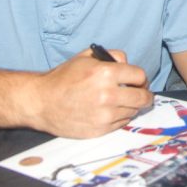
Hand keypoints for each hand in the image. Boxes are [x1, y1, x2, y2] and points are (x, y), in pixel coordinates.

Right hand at [29, 48, 152, 137]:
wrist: (42, 102)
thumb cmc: (63, 79)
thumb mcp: (86, 57)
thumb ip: (111, 56)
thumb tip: (128, 63)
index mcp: (106, 73)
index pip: (140, 76)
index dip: (141, 78)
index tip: (139, 81)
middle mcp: (108, 95)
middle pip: (143, 97)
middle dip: (144, 95)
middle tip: (142, 94)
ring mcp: (105, 115)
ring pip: (133, 111)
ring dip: (130, 106)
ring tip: (118, 101)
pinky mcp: (101, 129)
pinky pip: (122, 123)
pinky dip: (120, 117)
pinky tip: (109, 111)